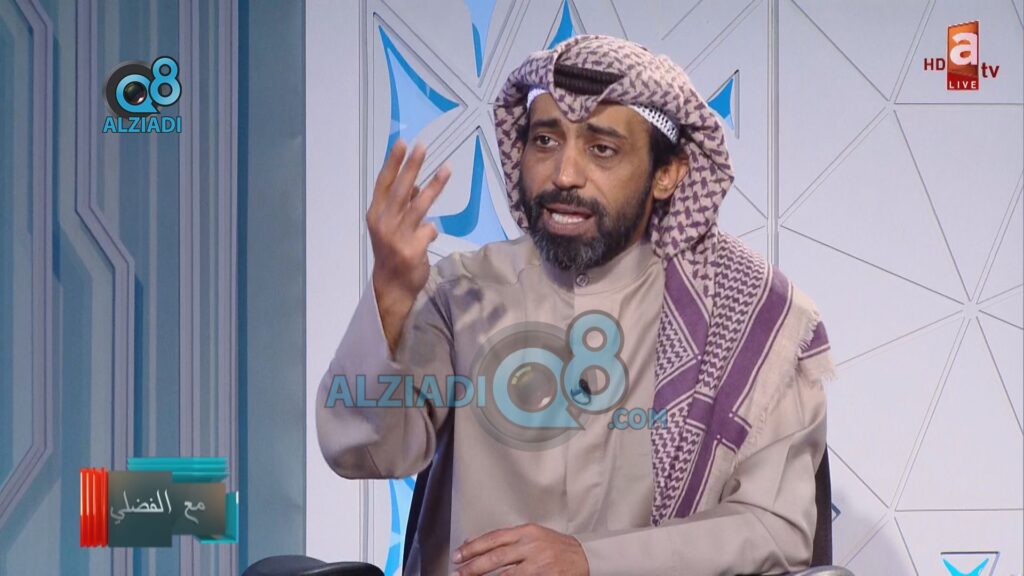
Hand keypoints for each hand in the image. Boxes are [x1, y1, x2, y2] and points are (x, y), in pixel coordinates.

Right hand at [366, 139, 450, 353]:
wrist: (391, 287)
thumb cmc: (392, 253)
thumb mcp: (390, 227)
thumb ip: (401, 206)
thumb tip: (418, 185)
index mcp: (375, 214)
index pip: (383, 183)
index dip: (392, 163)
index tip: (401, 143)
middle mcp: (383, 223)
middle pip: (400, 189)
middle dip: (412, 165)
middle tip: (422, 146)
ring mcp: (397, 237)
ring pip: (419, 205)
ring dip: (434, 186)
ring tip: (446, 168)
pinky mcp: (411, 250)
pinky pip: (429, 230)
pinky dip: (431, 232)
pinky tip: (426, 239)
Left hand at [451, 523, 589, 575]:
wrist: (584, 557)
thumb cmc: (554, 546)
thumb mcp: (530, 535)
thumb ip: (504, 539)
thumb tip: (473, 542)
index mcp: (526, 532)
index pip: (494, 538)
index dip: (473, 548)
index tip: (458, 555)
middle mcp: (532, 546)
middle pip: (497, 556)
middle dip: (474, 566)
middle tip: (458, 572)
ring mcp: (539, 564)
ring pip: (506, 574)